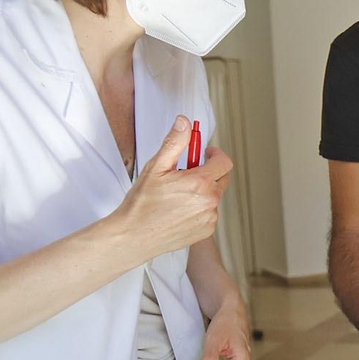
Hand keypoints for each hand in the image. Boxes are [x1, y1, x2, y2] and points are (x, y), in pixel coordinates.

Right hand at [111, 117, 231, 265]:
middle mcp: (209, 201)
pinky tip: (179, 210)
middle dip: (208, 172)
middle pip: (222, 178)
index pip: (224, 162)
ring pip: (214, 196)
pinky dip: (199, 208)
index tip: (206, 153)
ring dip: (203, 191)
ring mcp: (209, 218)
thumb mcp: (155, 167)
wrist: (134, 236)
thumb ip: (174, 143)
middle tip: (187, 173)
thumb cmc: (142, 203)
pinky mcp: (206, 231)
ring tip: (178, 195)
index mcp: (200, 183)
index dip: (215, 154)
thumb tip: (184, 123)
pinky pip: (209, 213)